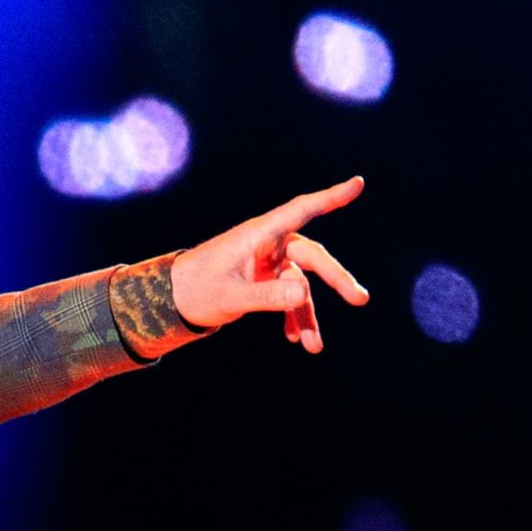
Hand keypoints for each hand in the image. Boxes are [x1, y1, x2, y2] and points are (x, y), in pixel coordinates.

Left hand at [169, 175, 369, 354]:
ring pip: (301, 286)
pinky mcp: (265, 281)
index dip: (330, 197)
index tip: (358, 183)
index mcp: (258, 235)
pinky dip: (293, 318)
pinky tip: (297, 340)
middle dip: (336, 280)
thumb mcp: (231, 296)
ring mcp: (268, 263)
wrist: (171, 302)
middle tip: (360, 300)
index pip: (300, 211)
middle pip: (312, 258)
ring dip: (309, 315)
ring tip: (314, 347)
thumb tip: (305, 293)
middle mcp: (268, 245)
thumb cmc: (195, 290)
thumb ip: (267, 295)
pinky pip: (288, 298)